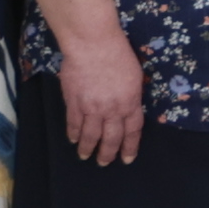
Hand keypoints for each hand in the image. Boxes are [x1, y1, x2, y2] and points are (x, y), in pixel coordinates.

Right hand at [52, 21, 148, 166]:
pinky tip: (73, 140)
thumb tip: (130, 105)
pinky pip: (74, 123)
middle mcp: (112, 110)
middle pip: (111, 138)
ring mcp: (92, 108)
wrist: (93, 44)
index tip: (127, 158)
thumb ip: (132, 94)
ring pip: (91, 135)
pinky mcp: (74, 102)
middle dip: (108, 153)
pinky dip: (73, 134)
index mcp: (130, 102)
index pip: (132, 131)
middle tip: (104, 163)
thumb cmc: (118, 53)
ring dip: (88, 148)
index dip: (130, 147)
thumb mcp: (135, 75)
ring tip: (85, 156)